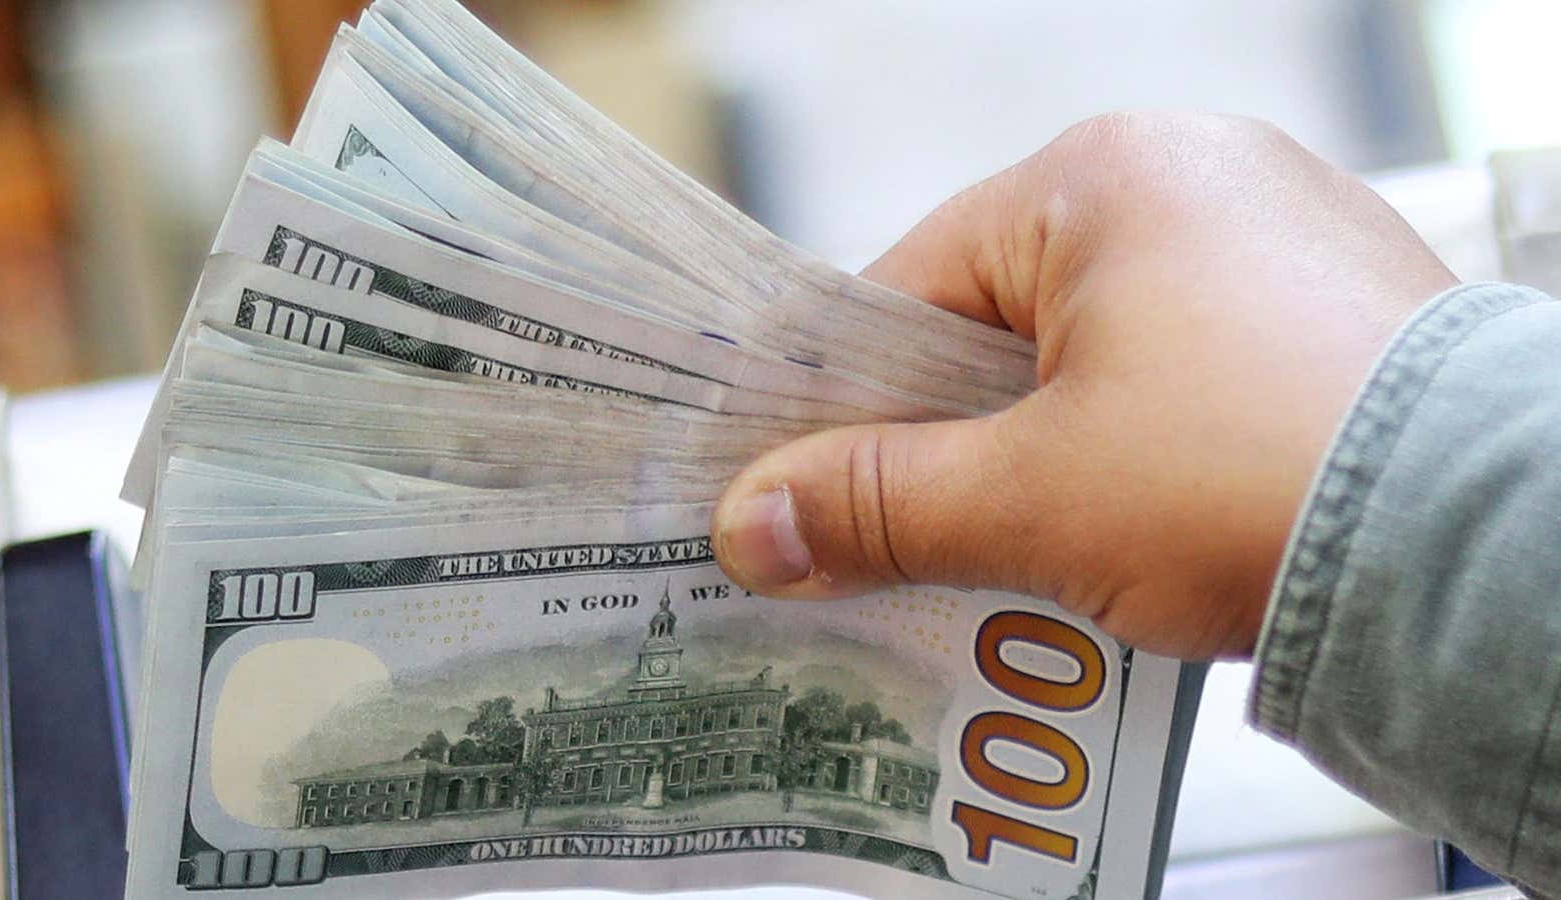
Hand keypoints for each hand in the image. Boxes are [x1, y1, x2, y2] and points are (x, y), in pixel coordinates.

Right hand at [711, 112, 1457, 659]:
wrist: (1481, 552)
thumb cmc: (1251, 479)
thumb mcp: (1029, 499)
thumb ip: (875, 504)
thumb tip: (750, 526)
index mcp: (1102, 176)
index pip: (913, 284)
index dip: (851, 399)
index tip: (810, 490)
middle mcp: (1196, 176)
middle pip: (1005, 322)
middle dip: (956, 440)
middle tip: (912, 545)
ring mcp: (1279, 239)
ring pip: (1097, 355)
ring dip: (1048, 456)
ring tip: (1029, 556)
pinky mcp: (1334, 311)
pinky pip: (1187, 373)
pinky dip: (1141, 449)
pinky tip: (1135, 533)